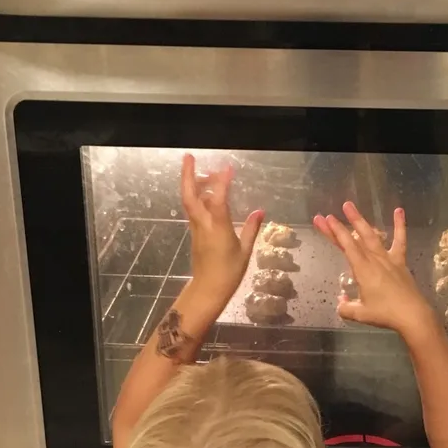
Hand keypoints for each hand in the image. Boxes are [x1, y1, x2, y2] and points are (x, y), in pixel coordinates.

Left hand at [181, 154, 262, 301]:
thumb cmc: (229, 273)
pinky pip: (193, 210)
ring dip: (191, 183)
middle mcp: (203, 225)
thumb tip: (260, 212)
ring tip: (202, 171)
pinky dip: (196, 197)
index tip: (228, 167)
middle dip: (188, 175)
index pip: (217, 199)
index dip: (222, 182)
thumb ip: (251, 229)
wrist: (208, 290)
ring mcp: (196, 229)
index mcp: (218, 229)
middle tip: (189, 157)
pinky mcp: (194, 233)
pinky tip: (203, 192)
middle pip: (190, 195)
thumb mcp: (245, 252)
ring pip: (189, 201)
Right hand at [314, 202, 432, 337]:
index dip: (334, 232)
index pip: (346, 246)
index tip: (324, 219)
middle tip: (330, 213)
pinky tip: (399, 210)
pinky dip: (399, 225)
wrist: (412, 315)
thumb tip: (341, 302)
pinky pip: (400, 241)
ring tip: (350, 206)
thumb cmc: (385, 314)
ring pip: (372, 236)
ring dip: (360, 221)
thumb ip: (346, 308)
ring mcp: (388, 259)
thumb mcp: (360, 314)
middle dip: (341, 225)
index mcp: (363, 270)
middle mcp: (374, 260)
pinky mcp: (400, 262)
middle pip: (355, 239)